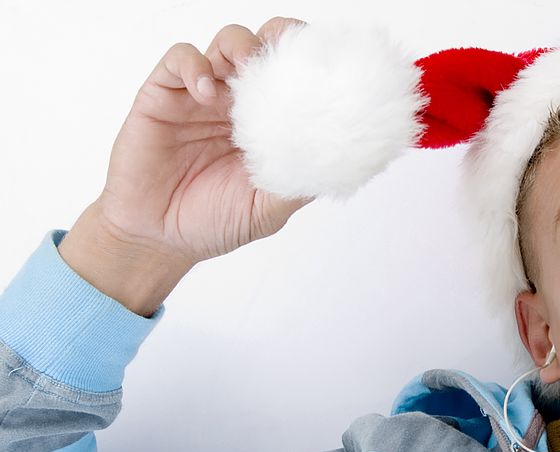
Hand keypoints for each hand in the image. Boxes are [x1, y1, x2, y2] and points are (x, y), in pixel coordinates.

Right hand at [73, 16, 311, 266]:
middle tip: (291, 54)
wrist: (159, 238)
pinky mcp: (163, 95)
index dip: (310, 66)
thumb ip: (297, 184)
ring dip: (241, 46)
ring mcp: (201, 96)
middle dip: (280, 41)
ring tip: (248, 66)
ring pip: (226, 45)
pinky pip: (179, 61)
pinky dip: (194, 66)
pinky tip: (205, 91)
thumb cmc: (214, 221)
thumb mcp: (268, 210)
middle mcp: (238, 104)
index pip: (295, 81)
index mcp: (268, 126)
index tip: (328, 67)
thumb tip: (337, 163)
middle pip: (264, 50)